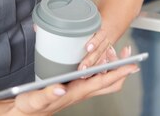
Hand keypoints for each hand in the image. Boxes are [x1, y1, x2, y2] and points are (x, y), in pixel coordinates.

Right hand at [12, 46, 136, 114]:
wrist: (27, 112)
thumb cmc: (31, 107)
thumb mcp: (36, 99)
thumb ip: (48, 93)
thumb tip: (60, 87)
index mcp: (76, 92)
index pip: (104, 82)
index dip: (119, 73)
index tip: (132, 64)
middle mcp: (81, 91)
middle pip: (110, 82)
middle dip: (122, 67)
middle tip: (126, 51)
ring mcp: (79, 89)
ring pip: (103, 78)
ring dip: (112, 65)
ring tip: (113, 49)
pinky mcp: (74, 86)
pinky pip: (94, 76)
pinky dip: (100, 65)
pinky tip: (96, 56)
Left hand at [79, 29, 116, 70]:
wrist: (105, 32)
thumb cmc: (92, 31)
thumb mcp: (87, 27)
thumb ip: (78, 31)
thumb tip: (63, 32)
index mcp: (101, 32)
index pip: (98, 37)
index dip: (94, 42)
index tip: (88, 48)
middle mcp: (105, 42)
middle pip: (98, 51)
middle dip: (90, 60)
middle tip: (81, 68)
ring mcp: (107, 51)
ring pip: (101, 60)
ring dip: (93, 68)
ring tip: (85, 74)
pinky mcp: (108, 58)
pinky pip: (105, 65)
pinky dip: (100, 70)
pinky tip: (97, 74)